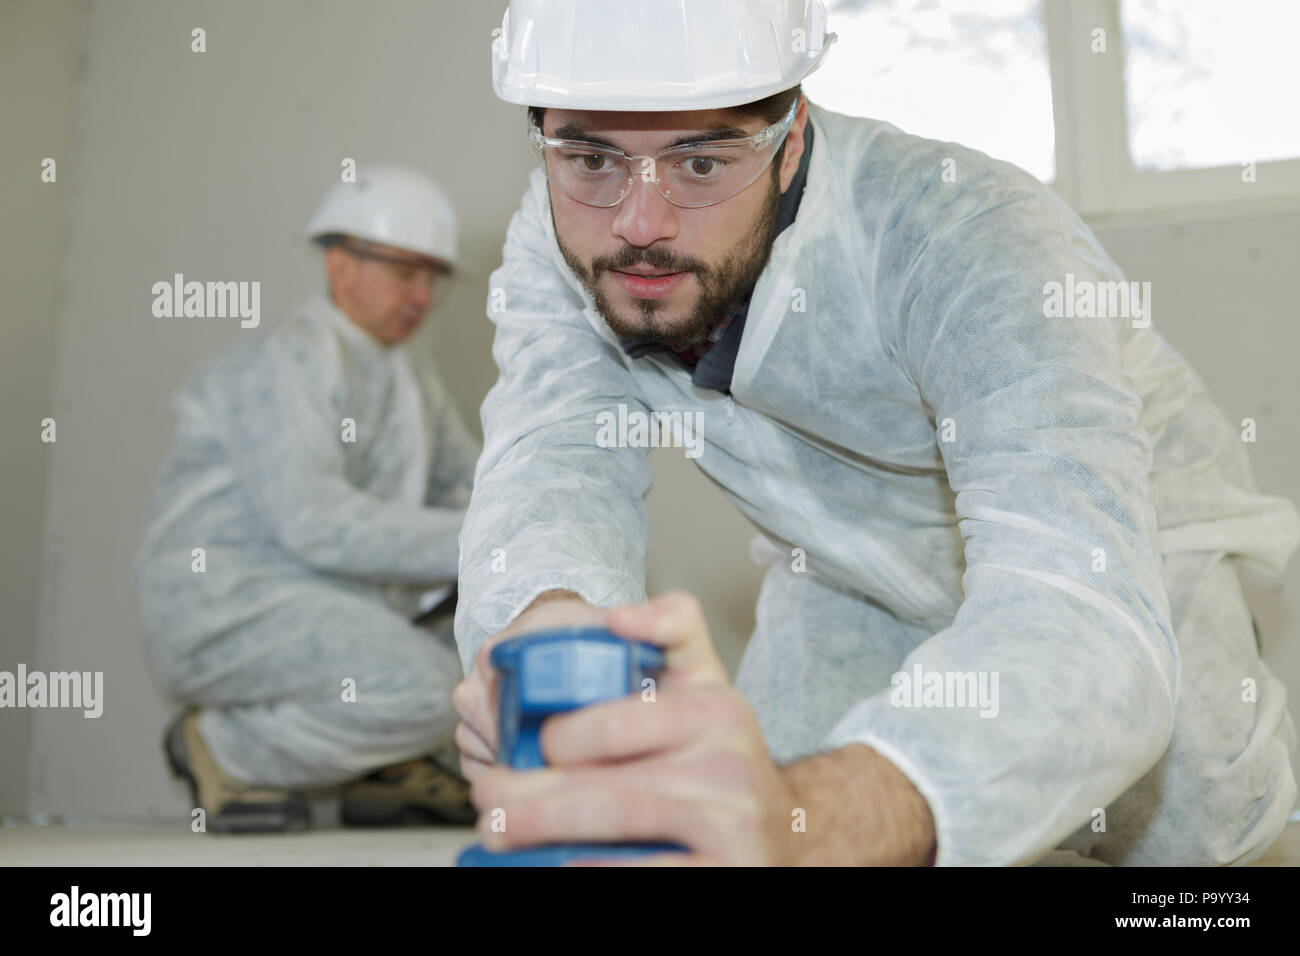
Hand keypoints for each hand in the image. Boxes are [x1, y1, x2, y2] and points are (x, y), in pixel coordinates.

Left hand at [468, 590, 806, 864]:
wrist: (785, 832)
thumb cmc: (719, 757)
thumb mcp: (705, 685)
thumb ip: (670, 631)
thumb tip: (619, 618)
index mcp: (715, 706)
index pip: (620, 717)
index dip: (562, 734)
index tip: (530, 743)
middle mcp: (730, 762)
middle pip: (608, 779)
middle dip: (529, 791)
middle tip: (489, 794)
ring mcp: (733, 822)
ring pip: (618, 820)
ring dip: (542, 827)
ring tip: (499, 828)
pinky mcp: (728, 871)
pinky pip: (644, 871)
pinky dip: (587, 869)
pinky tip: (554, 863)